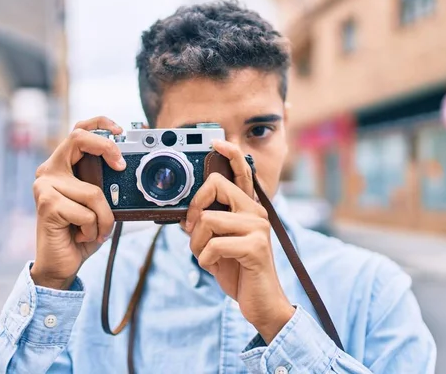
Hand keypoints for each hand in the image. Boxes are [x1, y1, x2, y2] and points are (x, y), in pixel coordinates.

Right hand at [30, 117, 125, 289]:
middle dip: (106, 149)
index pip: (78, 131)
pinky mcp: (47, 204)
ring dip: (104, 218)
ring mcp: (44, 187)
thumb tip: (125, 167)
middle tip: (120, 167)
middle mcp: (49, 171)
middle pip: (78, 139)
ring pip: (94, 192)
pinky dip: (94, 229)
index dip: (99, 124)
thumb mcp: (98, 203)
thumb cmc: (81, 232)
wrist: (62, 263)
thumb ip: (104, 183)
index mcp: (62, 166)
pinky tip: (81, 236)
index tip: (120, 131)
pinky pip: (87, 213)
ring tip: (94, 229)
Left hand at [183, 140, 294, 343]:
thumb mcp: (219, 244)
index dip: (230, 155)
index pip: (242, 173)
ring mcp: (258, 229)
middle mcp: (256, 213)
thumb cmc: (239, 271)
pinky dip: (204, 260)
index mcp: (248, 209)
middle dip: (195, 208)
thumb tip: (186, 215)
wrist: (260, 302)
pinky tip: (214, 266)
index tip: (216, 144)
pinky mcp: (255, 248)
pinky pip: (213, 245)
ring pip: (208, 220)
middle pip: (217, 187)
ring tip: (206, 256)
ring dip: (197, 243)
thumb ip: (208, 225)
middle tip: (193, 229)